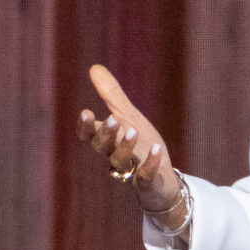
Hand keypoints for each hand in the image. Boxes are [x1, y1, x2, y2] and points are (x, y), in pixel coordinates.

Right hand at [77, 63, 180, 214]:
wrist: (162, 178)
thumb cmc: (141, 144)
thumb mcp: (128, 116)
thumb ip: (112, 95)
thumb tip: (94, 67)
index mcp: (108, 141)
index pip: (90, 135)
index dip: (86, 126)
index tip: (86, 112)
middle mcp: (115, 156)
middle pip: (102, 148)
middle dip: (106, 134)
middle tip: (113, 119)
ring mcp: (130, 171)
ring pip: (120, 162)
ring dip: (125, 146)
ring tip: (133, 131)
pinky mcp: (147, 182)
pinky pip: (145, 176)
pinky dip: (149, 164)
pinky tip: (156, 150)